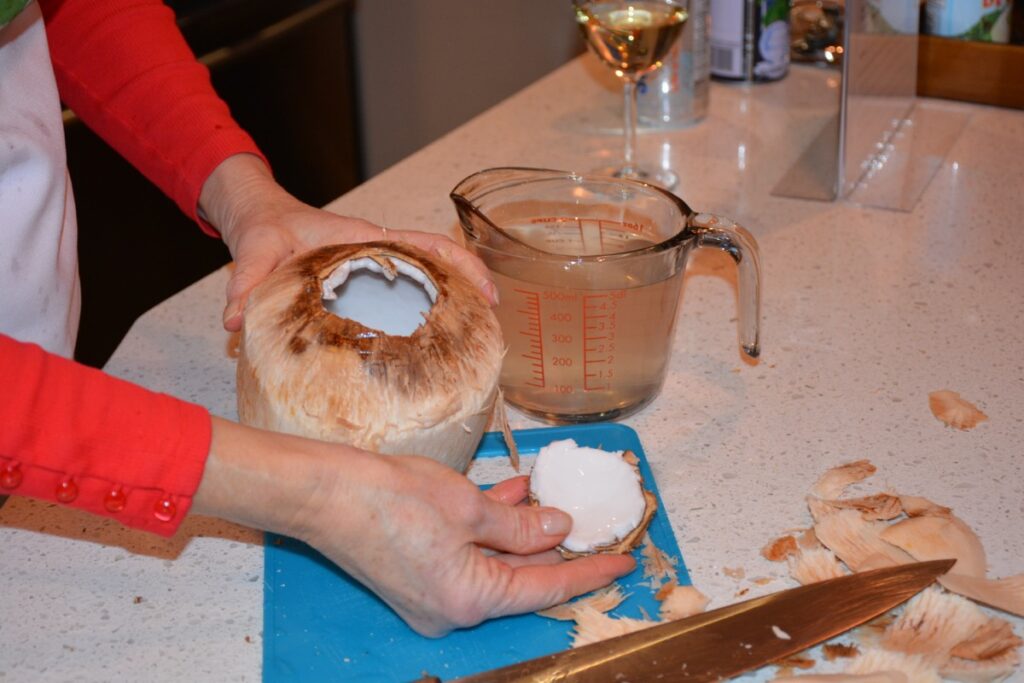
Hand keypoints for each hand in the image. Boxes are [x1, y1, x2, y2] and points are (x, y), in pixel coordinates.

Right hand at [194, 418, 635, 635]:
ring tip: (553, 499)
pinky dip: (490, 529)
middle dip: (555, 548)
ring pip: (496, 562)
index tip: (624, 561)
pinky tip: (511, 494)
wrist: (324, 492)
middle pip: (521, 578)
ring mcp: (434, 594)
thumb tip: (559, 530)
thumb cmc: (391, 498)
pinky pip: (468, 554)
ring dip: (522, 532)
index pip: (546, 588)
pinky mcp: (418, 574)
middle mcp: (454, 608)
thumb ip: (521, 525)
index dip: (588, 571)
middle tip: (594, 526)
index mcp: (470, 600)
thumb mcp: (468, 506)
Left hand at [197, 154, 497, 331]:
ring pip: (425, 275)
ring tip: (476, 329)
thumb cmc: (264, 227)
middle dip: (470, 280)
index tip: (485, 289)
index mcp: (363, 238)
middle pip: (438, 260)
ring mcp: (373, 266)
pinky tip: (432, 336)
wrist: (258, 219)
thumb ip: (246, 283)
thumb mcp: (255, 249)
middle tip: (494, 313)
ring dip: (452, 294)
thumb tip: (234, 324)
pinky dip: (425, 306)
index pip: (424, 244)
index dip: (459, 264)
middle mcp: (375, 250)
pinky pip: (403, 291)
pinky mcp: (364, 280)